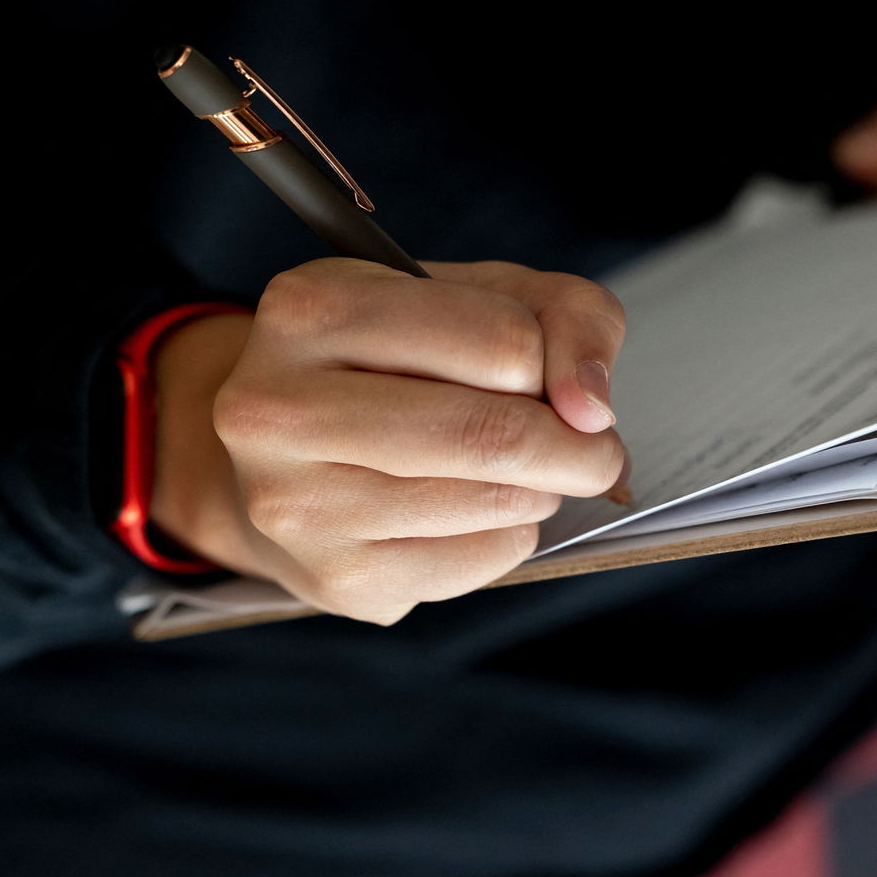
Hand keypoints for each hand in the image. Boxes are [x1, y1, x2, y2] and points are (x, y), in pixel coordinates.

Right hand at [149, 259, 628, 623]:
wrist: (288, 451)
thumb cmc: (403, 358)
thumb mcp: (485, 298)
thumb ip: (569, 318)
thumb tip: (591, 409)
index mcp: (312, 306)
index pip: (500, 342)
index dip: (552, 365)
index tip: (551, 377)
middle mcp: (277, 407)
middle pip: (491, 434)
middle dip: (576, 450)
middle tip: (599, 453)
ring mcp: (295, 504)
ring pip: (491, 503)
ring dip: (541, 490)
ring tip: (521, 471)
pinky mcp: (332, 578)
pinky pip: (478, 562)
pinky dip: (509, 536)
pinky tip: (475, 511)